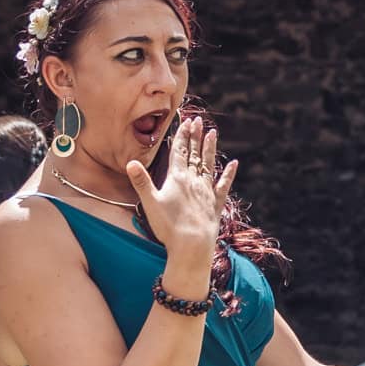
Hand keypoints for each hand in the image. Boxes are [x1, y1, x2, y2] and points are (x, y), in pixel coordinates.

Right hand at [126, 114, 237, 283]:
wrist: (192, 245)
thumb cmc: (169, 226)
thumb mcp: (150, 203)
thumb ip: (141, 182)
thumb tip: (130, 162)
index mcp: (177, 179)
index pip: (179, 152)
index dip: (182, 136)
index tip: (186, 121)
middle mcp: (194, 181)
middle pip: (194, 154)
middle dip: (195, 136)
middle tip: (199, 120)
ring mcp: (207, 192)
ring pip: (209, 165)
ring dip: (210, 148)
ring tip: (213, 133)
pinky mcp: (216, 204)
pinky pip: (224, 185)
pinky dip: (228, 173)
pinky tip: (233, 163)